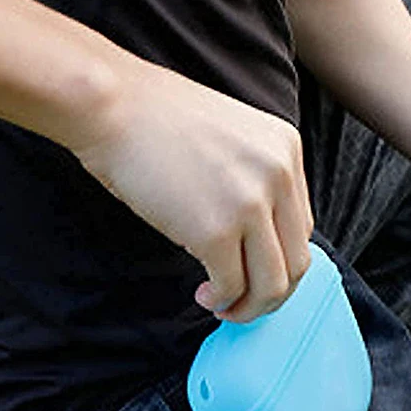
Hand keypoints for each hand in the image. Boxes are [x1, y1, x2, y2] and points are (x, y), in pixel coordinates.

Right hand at [70, 53, 312, 322]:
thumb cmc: (155, 122)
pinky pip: (233, 285)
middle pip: (297, 260)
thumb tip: (259, 243)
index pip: (301, 227)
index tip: (254, 270)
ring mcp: (250, 204)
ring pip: (274, 283)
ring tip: (225, 304)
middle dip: (272, 292)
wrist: (109, 103)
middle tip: (244, 301)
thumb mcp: (232, 138)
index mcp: (286, 150)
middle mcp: (280, 176)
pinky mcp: (216, 231)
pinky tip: (205, 294)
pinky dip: (222, 300)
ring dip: (252, 306)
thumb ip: (256, 180)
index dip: (279, 258)